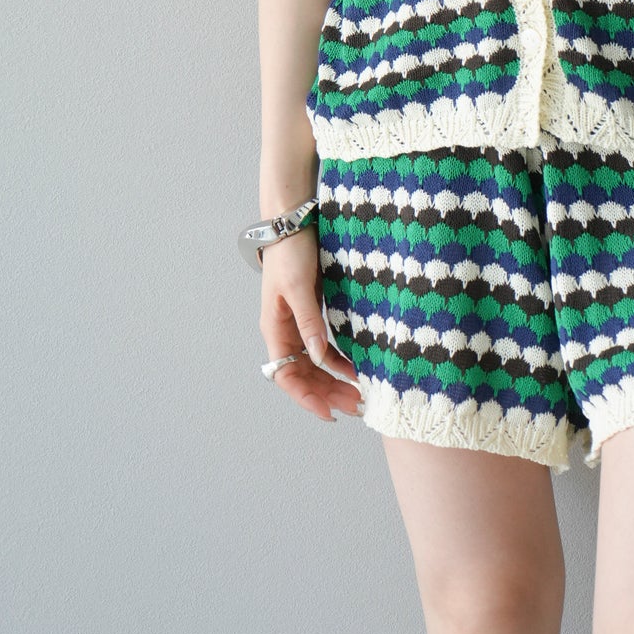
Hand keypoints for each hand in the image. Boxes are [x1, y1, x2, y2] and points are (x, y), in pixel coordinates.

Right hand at [258, 228, 363, 420]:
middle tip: (356, 406)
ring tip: (358, 394)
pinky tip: (354, 367)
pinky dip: (337, 359)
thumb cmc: (290, 251)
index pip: (287, 376)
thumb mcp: (298, 287)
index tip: (329, 413)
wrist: (293, 221)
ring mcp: (297, 323)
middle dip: (327, 393)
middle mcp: (284, 332)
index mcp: (275, 329)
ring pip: (314, 363)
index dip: (306, 397)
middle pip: (303, 374)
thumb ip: (308, 321)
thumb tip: (318, 356)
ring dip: (333, 380)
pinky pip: (322, 345)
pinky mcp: (311, 312)